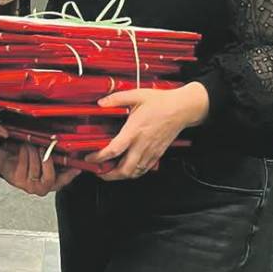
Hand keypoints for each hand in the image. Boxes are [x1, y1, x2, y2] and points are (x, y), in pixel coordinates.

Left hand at [0, 142, 80, 195]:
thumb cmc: (24, 158)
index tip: (75, 167)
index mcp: (49, 183)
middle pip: (50, 178)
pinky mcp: (16, 180)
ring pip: (35, 166)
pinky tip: (23, 148)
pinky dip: (24, 151)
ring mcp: (28, 186)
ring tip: (31, 145)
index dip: (70, 175)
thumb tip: (70, 154)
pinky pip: (24, 162)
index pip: (63, 181)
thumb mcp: (41, 158)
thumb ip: (55, 159)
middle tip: (44, 148)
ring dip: (33, 151)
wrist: (4, 159)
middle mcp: (40, 188)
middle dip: (47, 160)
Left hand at [86, 83, 208, 181]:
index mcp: (134, 130)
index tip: (90, 158)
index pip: (114, 150)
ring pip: (134, 173)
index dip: (99, 158)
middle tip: (98, 172)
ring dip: (120, 176)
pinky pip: (144, 170)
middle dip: (108, 175)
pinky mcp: (157, 154)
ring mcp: (151, 151)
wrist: (182, 108)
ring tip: (110, 172)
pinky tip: (127, 169)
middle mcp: (142, 144)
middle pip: (124, 170)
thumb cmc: (162, 102)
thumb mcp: (137, 95)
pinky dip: (133, 173)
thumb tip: (101, 102)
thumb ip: (116, 98)